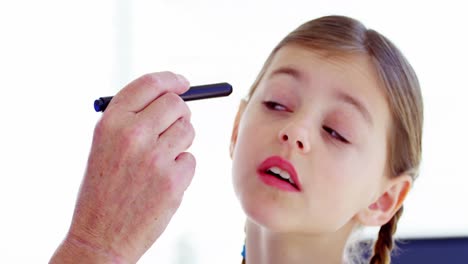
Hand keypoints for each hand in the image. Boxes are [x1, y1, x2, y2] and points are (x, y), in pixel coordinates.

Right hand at [50, 72, 195, 262]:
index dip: (171, 80)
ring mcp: (155, 158)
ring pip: (188, 130)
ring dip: (181, 142)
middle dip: (180, 113)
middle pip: (176, 104)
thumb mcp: (105, 145)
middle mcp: (132, 134)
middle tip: (175, 124)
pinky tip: (161, 183)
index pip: (150, 84)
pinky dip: (181, 169)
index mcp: (111, 122)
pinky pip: (190, 159)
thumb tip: (172, 96)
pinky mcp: (173, 180)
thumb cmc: (104, 188)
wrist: (100, 236)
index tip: (183, 82)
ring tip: (159, 161)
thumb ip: (133, 118)